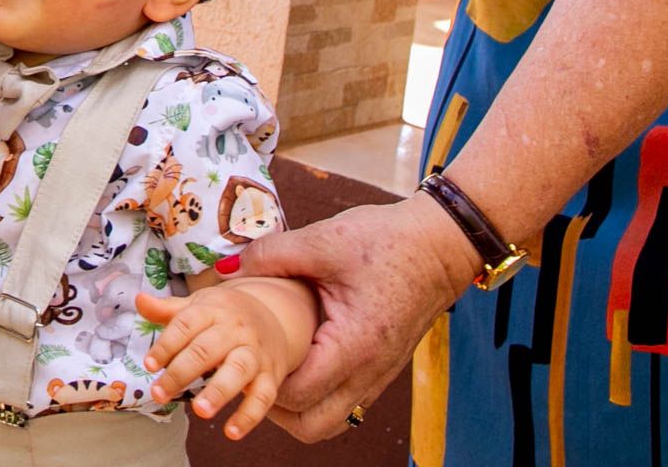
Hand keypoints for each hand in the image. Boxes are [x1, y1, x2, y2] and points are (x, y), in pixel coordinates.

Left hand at [139, 276, 319, 439]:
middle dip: (181, 372)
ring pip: (239, 369)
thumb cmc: (225, 315)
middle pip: (207, 349)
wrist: (275, 314)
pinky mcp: (271, 375)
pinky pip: (264, 396)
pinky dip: (249, 416)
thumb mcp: (199, 306)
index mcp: (213, 310)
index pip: (186, 324)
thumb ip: (169, 310)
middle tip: (159, 394)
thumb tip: (139, 300)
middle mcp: (235, 330)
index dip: (167, 344)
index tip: (149, 365)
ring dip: (219, 391)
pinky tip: (231, 433)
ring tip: (199, 411)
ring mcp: (255, 352)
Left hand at [230, 196, 484, 442]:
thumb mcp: (323, 240)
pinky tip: (300, 359)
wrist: (442, 244)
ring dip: (298, 409)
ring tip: (274, 370)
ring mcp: (379, 376)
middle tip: (252, 373)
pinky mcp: (382, 369)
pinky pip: (345, 403)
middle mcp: (369, 372)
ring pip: (331, 421)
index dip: (261, 382)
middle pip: (313, 426)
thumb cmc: (388, 242)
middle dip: (275, 410)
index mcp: (353, 345)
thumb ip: (270, 256)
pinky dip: (318, 395)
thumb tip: (225, 269)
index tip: (240, 355)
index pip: (297, 395)